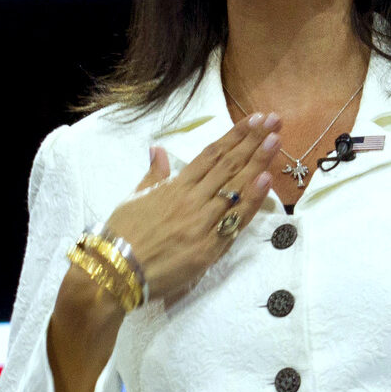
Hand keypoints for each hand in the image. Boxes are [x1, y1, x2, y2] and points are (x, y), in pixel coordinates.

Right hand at [102, 112, 280, 306]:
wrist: (114, 270)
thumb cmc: (120, 236)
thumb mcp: (133, 198)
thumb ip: (153, 175)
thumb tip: (159, 150)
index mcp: (173, 187)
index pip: (210, 155)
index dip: (233, 136)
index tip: (253, 121)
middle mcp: (190, 199)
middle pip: (227, 165)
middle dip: (252, 141)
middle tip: (274, 121)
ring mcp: (201, 222)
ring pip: (234, 187)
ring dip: (258, 162)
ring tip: (276, 140)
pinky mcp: (207, 248)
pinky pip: (234, 221)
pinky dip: (250, 200)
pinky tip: (266, 179)